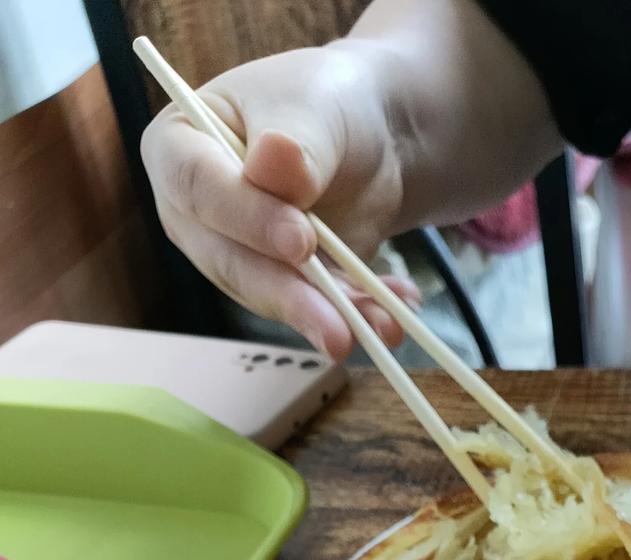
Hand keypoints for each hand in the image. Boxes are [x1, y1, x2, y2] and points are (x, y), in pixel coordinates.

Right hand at [141, 43, 418, 357]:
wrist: (369, 134)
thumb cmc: (324, 102)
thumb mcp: (312, 107)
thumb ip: (294, 143)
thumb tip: (274, 167)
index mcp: (179, 147)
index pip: (197, 189)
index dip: (247, 220)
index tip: (301, 240)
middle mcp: (196, 213)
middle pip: (230, 262)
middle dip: (288, 294)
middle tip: (336, 327)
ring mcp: (236, 256)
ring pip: (273, 298)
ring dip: (329, 317)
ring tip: (381, 327)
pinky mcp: (282, 287)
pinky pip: (314, 310)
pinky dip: (357, 316)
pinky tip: (392, 316)